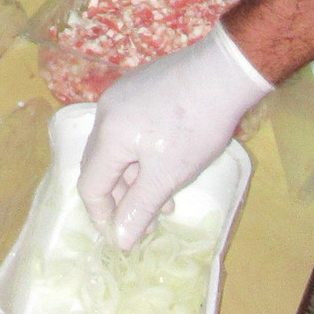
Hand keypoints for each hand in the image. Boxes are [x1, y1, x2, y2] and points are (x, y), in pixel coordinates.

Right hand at [77, 27, 272, 251]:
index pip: (91, 185)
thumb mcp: (167, 175)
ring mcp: (122, 96)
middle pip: (100, 165)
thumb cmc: (195, 127)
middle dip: (120, 198)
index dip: (103, 216)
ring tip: (164, 199)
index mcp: (107, 135)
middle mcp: (106, 112)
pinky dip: (142, 154)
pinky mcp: (140, 86)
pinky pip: (130, 128)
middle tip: (144, 221)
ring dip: (135, 178)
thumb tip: (118, 241)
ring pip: (118, 147)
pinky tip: (167, 163)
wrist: (223, 71)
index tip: (123, 238)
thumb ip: (139, 208)